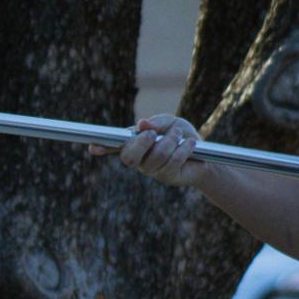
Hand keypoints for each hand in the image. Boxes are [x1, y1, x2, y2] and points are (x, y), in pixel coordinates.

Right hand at [89, 114, 204, 187]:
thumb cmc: (182, 136)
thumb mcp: (171, 122)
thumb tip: (142, 124)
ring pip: (155, 157)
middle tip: (152, 134)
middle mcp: (139, 160)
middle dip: (140, 144)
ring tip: (180, 135)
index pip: (115, 146)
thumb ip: (157, 122)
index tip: (93, 146)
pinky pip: (172, 162)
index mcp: (134, 144)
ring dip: (170, 141)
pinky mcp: (167, 177)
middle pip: (128, 157)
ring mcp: (151, 170)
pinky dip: (183, 149)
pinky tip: (189, 144)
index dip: (103, 147)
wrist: (204, 153)